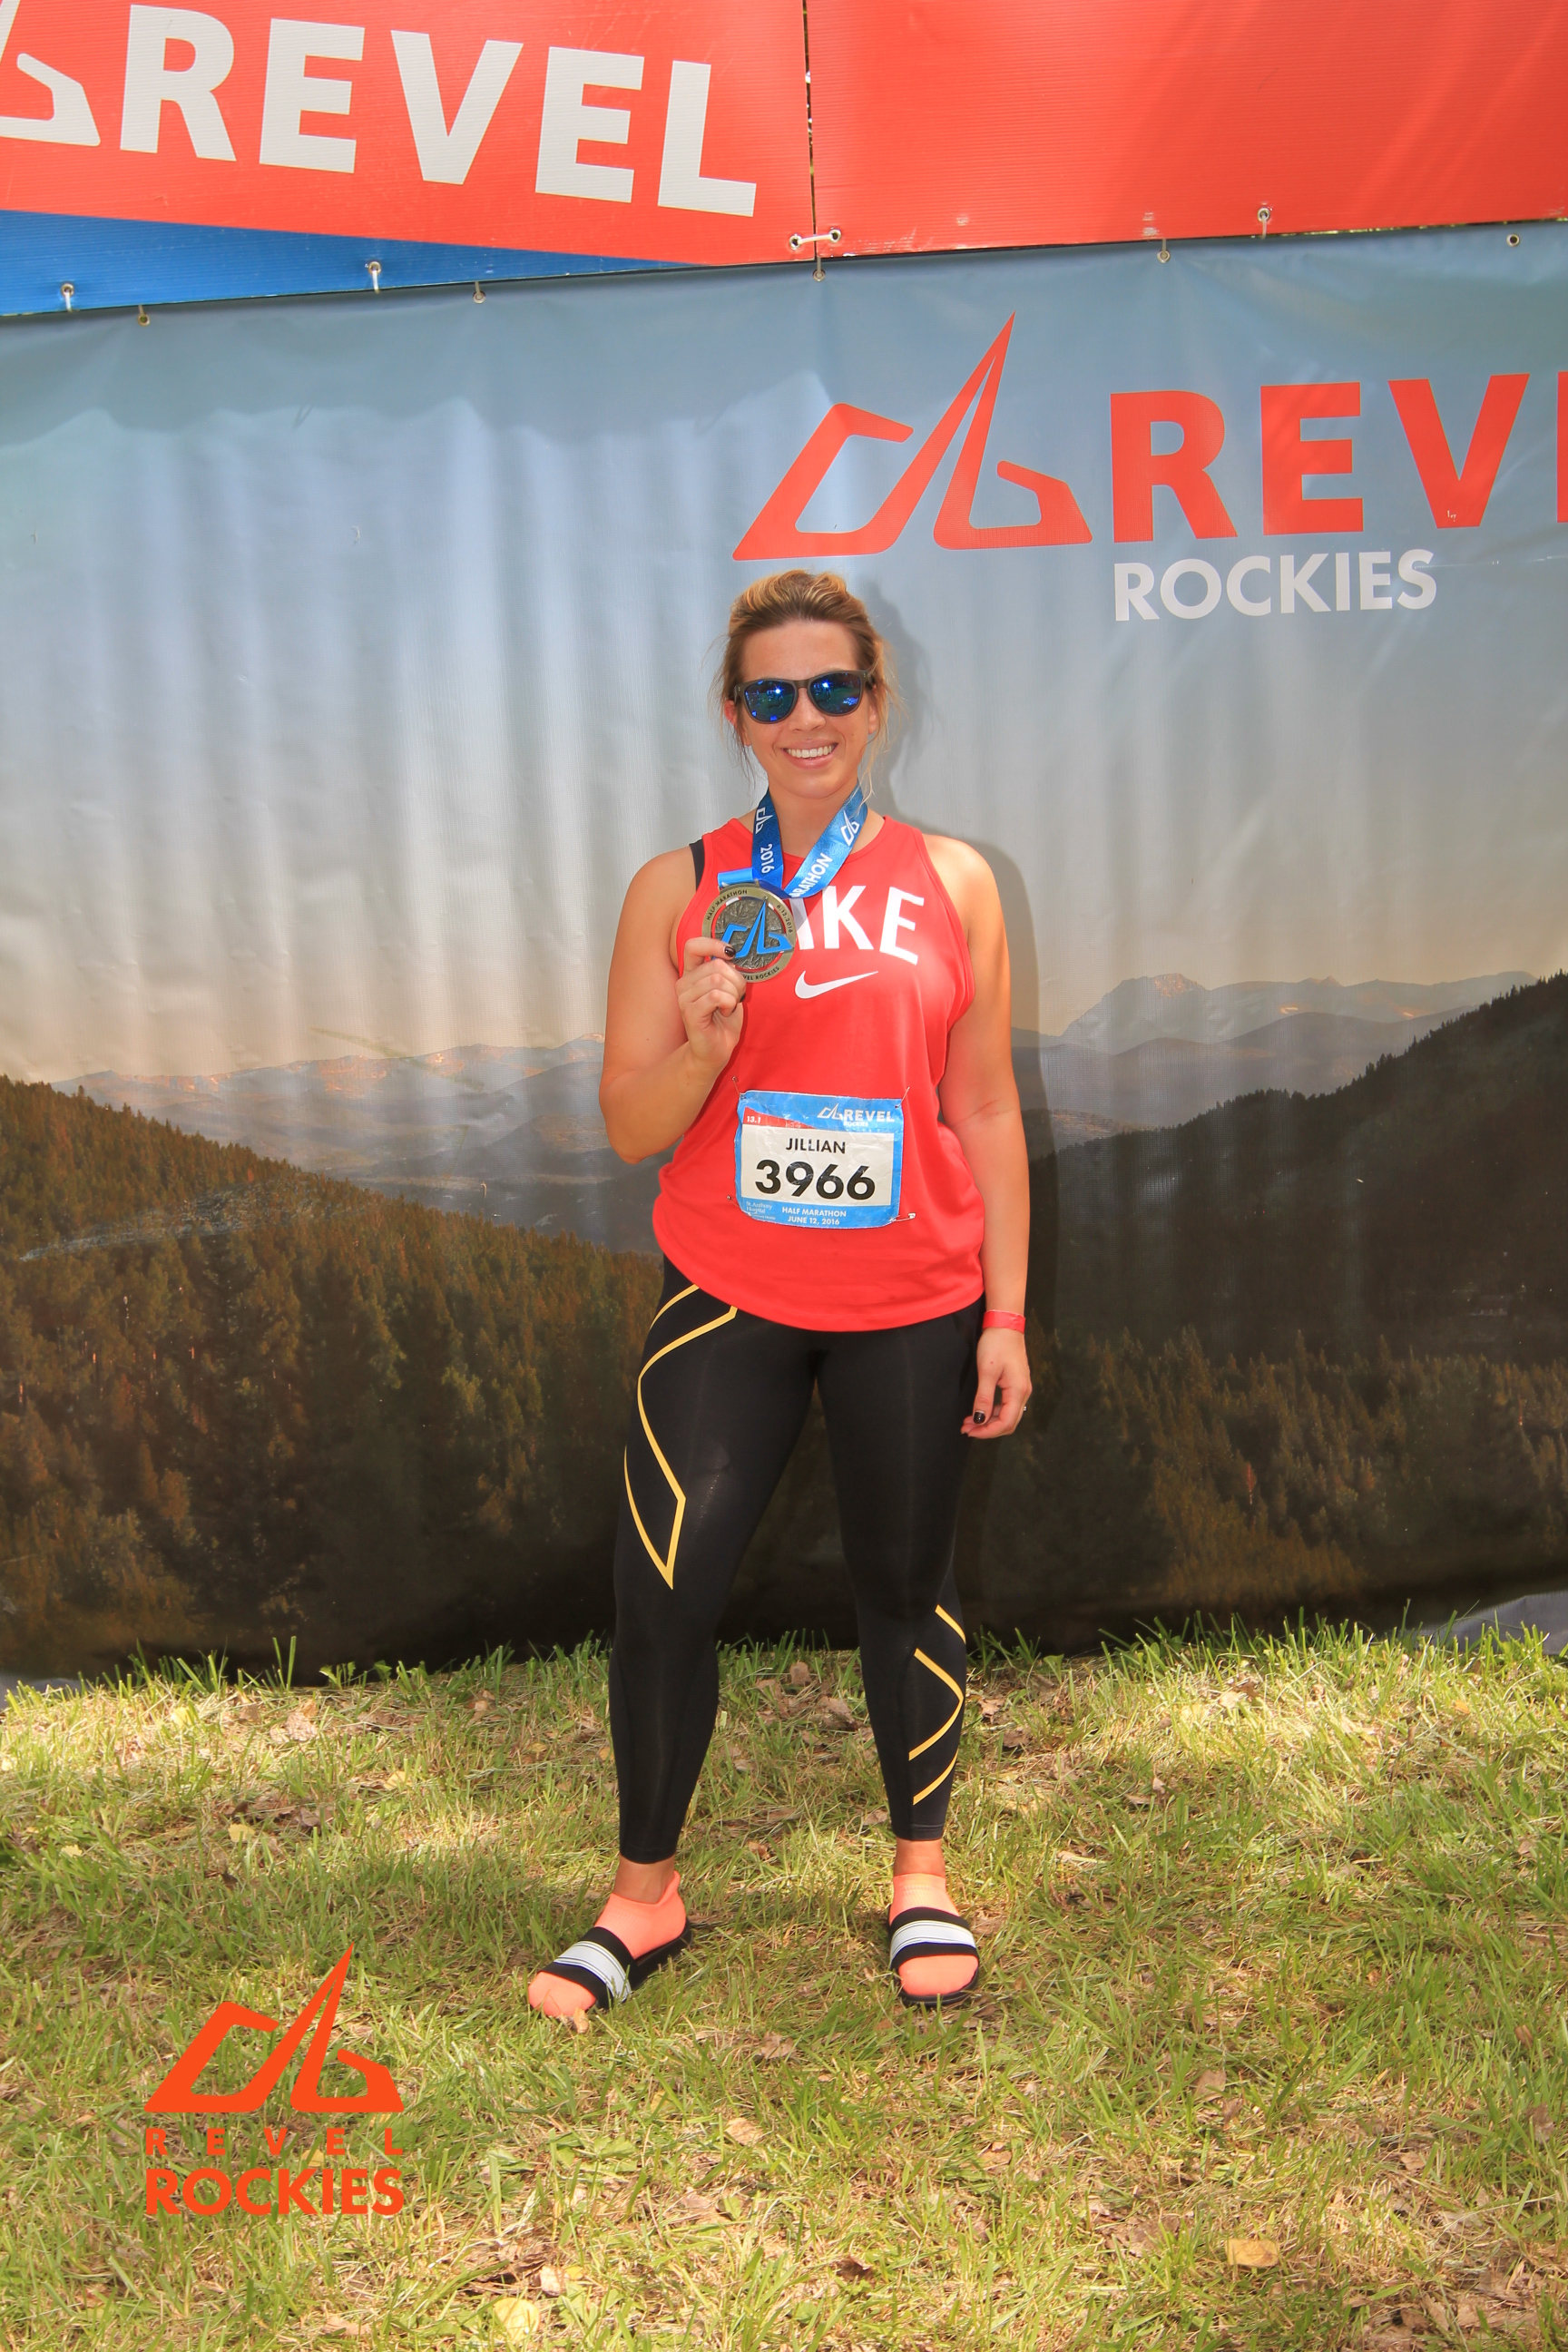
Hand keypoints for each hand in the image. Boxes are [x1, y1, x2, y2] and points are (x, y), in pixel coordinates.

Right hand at [676, 934, 746, 1076]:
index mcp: (692, 974)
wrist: (716, 1049)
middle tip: (734, 997)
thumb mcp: (729, 989)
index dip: (714, 944)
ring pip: (718, 980)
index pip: (693, 946)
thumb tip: (732, 956)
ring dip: (732, 995)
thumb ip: (727, 971)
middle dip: (735, 981)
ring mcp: (684, 998)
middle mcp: (684, 983)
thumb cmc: (722, 1021)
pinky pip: (716, 996)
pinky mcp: (690, 1012)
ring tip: (727, 1007)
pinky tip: (724, 1013)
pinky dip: (728, 1004)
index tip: (731, 954)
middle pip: (717, 965)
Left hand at [964, 1326, 1030, 1439]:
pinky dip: (994, 1412)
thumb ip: (984, 1398)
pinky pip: (1008, 1406)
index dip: (987, 1431)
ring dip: (990, 1421)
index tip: (969, 1431)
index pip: (1006, 1422)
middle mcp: (1024, 1393)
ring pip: (1008, 1415)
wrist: (1005, 1325)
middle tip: (967, 1428)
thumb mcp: (986, 1372)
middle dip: (988, 1429)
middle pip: (1009, 1423)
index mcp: (1018, 1391)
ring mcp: (1021, 1389)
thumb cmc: (996, 1345)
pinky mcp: (1016, 1384)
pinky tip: (981, 1410)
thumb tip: (979, 1420)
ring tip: (970, 1421)